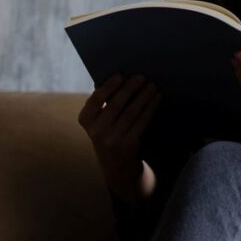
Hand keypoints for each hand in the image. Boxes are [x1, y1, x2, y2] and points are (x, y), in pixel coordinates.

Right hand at [77, 74, 160, 198]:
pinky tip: (156, 99)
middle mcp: (96, 131)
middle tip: (141, 76)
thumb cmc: (108, 133)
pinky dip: (149, 108)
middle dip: (130, 89)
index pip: (96, 100)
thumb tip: (117, 77)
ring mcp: (112, 139)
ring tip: (152, 86)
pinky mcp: (128, 144)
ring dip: (143, 97)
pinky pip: (141, 122)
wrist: (116, 166)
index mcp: (85, 120)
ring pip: (131, 113)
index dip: (108, 86)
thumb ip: (102, 102)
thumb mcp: (98, 121)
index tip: (121, 75)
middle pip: (115, 105)